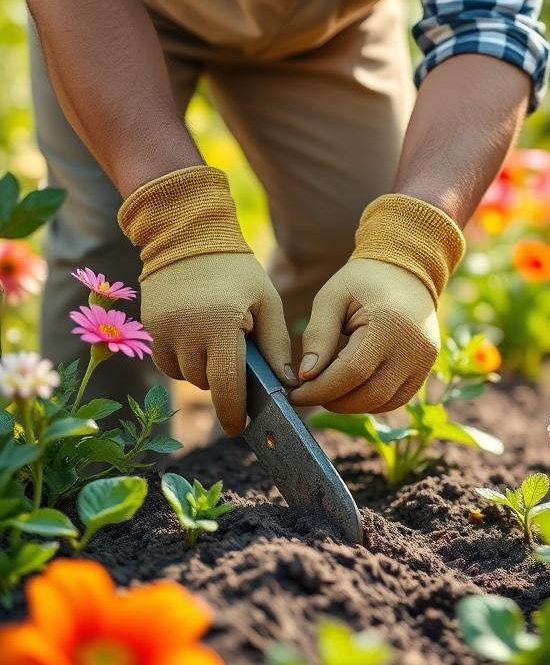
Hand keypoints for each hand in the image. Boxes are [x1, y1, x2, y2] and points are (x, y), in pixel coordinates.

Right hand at [142, 253, 293, 434]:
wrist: (187, 236)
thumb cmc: (237, 270)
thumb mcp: (267, 301)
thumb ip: (277, 344)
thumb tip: (286, 384)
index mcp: (220, 326)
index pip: (227, 385)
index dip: (234, 412)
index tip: (240, 429)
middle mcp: (186, 332)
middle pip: (206, 384)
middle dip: (223, 383)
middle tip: (239, 368)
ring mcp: (162, 330)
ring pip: (185, 376)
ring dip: (202, 372)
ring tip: (219, 345)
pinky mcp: (148, 326)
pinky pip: (166, 361)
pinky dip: (183, 360)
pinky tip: (198, 341)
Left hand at [289, 194, 464, 412]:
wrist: (406, 271)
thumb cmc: (363, 282)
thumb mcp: (331, 299)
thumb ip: (318, 336)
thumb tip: (306, 377)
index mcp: (388, 324)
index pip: (350, 373)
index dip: (320, 389)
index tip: (295, 393)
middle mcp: (412, 347)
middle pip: (368, 395)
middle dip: (333, 401)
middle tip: (309, 394)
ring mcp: (423, 361)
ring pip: (383, 402)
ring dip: (351, 405)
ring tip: (329, 390)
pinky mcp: (426, 369)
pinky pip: (396, 399)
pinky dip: (371, 401)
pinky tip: (352, 389)